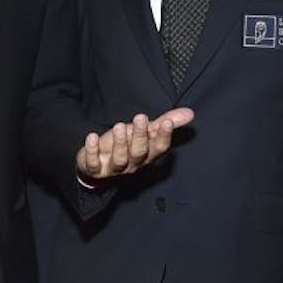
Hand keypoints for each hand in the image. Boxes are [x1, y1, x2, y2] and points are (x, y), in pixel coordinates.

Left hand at [75, 108, 194, 181]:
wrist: (99, 164)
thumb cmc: (125, 145)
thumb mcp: (144, 133)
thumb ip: (164, 123)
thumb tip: (190, 113)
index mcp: (147, 155)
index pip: (159, 148)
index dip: (164, 136)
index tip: (167, 122)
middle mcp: (132, 164)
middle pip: (139, 153)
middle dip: (140, 136)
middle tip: (140, 117)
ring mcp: (113, 169)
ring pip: (119, 159)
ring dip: (120, 143)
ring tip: (120, 126)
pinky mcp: (94, 169)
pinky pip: (93, 163)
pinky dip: (92, 151)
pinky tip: (92, 136)